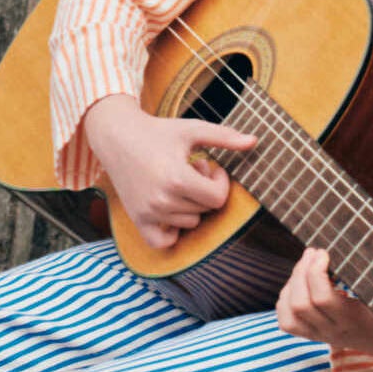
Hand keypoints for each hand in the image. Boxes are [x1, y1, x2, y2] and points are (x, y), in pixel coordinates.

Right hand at [81, 94, 256, 250]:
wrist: (117, 136)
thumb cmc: (158, 131)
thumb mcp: (192, 129)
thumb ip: (224, 137)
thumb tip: (255, 141)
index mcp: (176, 178)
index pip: (217, 199)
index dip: (220, 182)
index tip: (210, 165)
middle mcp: (161, 200)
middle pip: (205, 210)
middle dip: (204, 189)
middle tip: (190, 168)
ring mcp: (148, 212)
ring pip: (189, 223)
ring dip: (189, 204)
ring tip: (177, 181)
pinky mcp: (137, 219)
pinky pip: (163, 242)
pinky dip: (172, 231)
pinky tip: (171, 209)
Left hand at [274, 247, 372, 360]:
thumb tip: (360, 240)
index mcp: (354, 319)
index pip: (322, 298)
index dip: (316, 271)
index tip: (324, 252)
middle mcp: (333, 331)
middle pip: (300, 304)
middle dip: (301, 271)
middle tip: (313, 252)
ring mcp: (320, 336)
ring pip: (289, 314)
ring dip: (292, 283)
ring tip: (306, 264)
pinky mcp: (312, 336)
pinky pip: (286, 322)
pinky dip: (285, 298)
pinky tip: (299, 283)